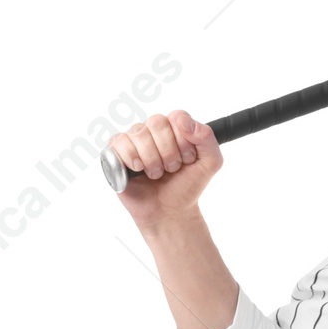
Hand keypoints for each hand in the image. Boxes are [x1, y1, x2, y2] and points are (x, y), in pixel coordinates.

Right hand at [108, 110, 221, 228]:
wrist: (170, 211)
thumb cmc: (186, 186)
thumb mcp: (210, 163)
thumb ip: (207, 138)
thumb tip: (184, 121)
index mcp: (174, 127)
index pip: (177, 117)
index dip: (183, 141)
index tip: (187, 159)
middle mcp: (152, 130)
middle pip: (157, 122)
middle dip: (168, 152)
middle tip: (171, 169)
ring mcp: (134, 139)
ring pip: (139, 134)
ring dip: (152, 160)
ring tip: (156, 174)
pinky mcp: (117, 151)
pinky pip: (119, 142)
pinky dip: (132, 159)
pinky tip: (139, 170)